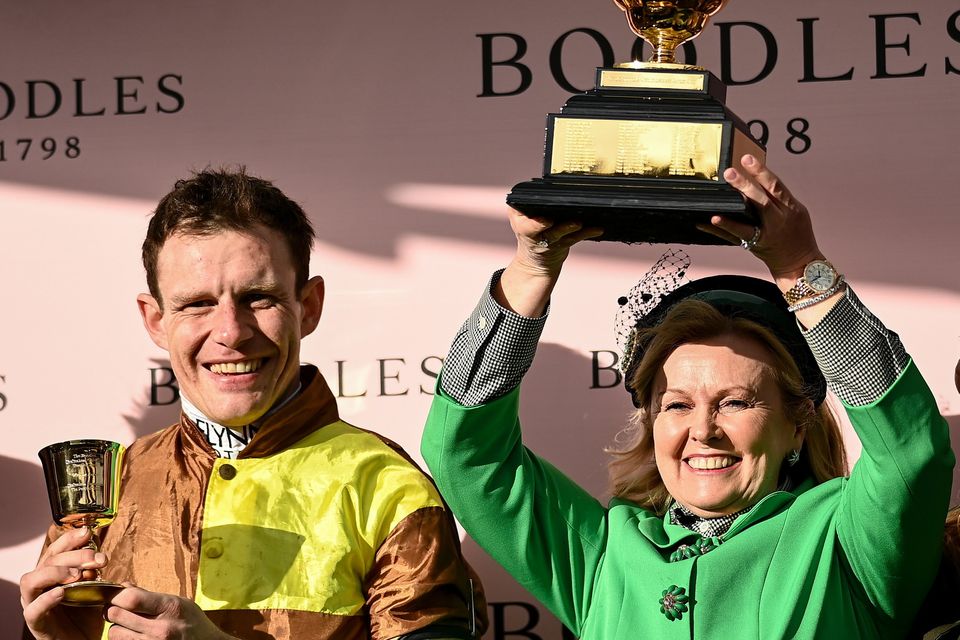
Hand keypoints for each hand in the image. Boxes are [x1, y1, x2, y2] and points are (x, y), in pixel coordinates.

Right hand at [21, 527, 108, 639]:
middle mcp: (40, 586)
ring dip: (55, 573)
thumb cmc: (87, 614)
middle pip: (48, 561)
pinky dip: (46, 599)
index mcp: (53, 574)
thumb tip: (106, 561)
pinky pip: (33, 610)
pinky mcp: (36, 624)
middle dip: (74, 555)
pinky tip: (61, 593)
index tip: (88, 533)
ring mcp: (34, 603)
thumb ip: (100, 576)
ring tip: (77, 575)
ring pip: (31, 580)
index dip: (69, 539)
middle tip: (98, 559)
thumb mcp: (98, 591)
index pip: (56, 549)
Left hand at [104, 587, 232, 638]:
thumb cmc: (193, 622)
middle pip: (116, 615)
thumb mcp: (178, 601)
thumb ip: (150, 595)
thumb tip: (123, 587)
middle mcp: (160, 628)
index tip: (115, 594)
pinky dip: (123, 638)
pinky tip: (133, 634)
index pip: (131, 599)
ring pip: (113, 633)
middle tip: (118, 608)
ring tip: (128, 624)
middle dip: (113, 609)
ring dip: (117, 627)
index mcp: (170, 608)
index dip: (117, 595)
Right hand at [497, 209, 601, 316]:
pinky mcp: (566, 244)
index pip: (528, 227)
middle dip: (563, 228)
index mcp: (523, 227)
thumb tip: (532, 191)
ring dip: (576, 230)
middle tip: (575, 223)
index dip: (538, 224)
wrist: (535, 258)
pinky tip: (598, 229)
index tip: (548, 222)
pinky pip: (578, 238)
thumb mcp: (516, 217)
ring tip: (584, 224)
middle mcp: (540, 237)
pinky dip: (588, 232)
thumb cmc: (528, 228)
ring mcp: (554, 242)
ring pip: (566, 236)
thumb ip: (519, 204)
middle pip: (552, 232)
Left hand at [699, 154, 822, 280]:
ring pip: (747, 224)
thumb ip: (778, 196)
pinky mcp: (754, 246)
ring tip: (715, 206)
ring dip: (730, 216)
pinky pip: (735, 238)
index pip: (775, 186)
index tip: (747, 159)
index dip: (761, 171)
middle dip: (745, 186)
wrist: (800, 263)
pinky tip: (706, 222)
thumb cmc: (798, 233)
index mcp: (790, 208)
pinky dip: (720, 230)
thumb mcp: (796, 211)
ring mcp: (765, 235)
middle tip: (729, 173)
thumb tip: (757, 178)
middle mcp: (778, 221)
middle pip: (761, 202)